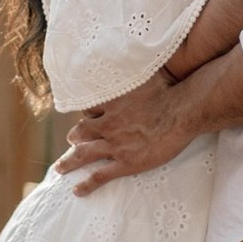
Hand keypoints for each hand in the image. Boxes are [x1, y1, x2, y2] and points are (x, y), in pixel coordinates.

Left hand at [53, 72, 194, 195]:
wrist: (182, 111)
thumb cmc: (169, 90)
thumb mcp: (146, 73)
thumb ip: (135, 69)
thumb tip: (133, 50)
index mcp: (112, 104)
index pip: (89, 110)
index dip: (87, 115)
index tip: (86, 117)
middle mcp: (109, 124)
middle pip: (81, 132)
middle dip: (74, 137)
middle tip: (70, 141)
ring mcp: (115, 145)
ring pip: (84, 154)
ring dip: (69, 162)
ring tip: (60, 168)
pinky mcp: (126, 163)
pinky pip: (100, 175)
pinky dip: (86, 184)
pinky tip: (77, 190)